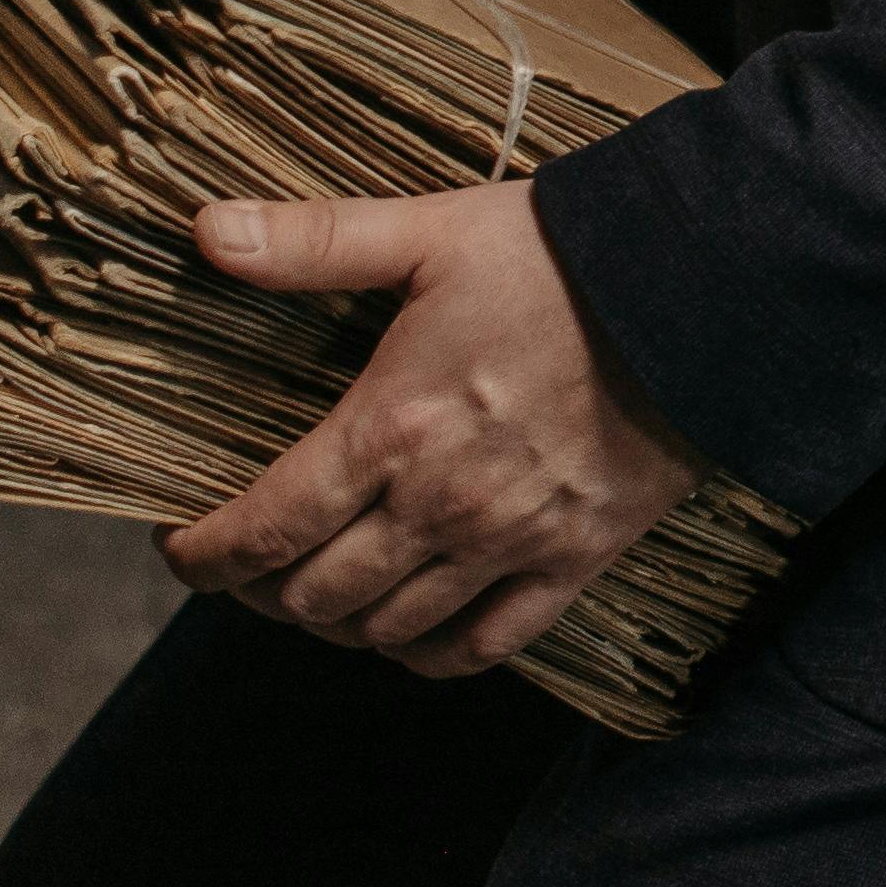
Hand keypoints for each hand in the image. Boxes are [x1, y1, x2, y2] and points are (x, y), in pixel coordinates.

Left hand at [160, 183, 698, 679]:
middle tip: (251, 560)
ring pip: (386, 630)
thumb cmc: (564, 256)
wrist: (705, 291)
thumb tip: (206, 232)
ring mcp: (508, 542)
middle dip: (261, 588)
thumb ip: (318, 241)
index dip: (203, 554)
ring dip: (337, 621)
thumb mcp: (434, 231)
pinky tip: (408, 633)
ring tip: (322, 588)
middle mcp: (439, 504)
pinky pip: (481, 648)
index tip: (181, 548)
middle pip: (312, 595)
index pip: (263, 527)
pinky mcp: (573, 561)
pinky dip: (428, 654)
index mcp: (391, 428)